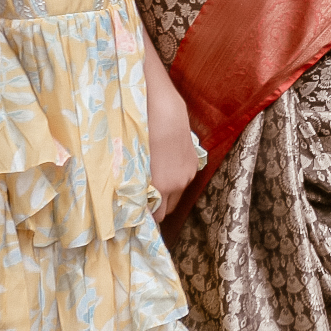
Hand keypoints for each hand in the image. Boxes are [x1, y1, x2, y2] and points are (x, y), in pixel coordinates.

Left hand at [147, 106, 198, 221]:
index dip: (148, 216)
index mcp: (161, 188)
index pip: (157, 217)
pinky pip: (184, 179)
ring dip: (168, 192)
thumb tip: (136, 202)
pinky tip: (167, 164)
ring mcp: (188, 174)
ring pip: (177, 194)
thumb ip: (138, 189)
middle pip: (169, 210)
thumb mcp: (137, 166)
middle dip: (158, 207)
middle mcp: (178, 185)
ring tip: (156, 178)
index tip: (140, 212)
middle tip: (145, 199)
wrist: (165, 114)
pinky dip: (176, 178)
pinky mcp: (194, 163)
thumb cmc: (143, 137)